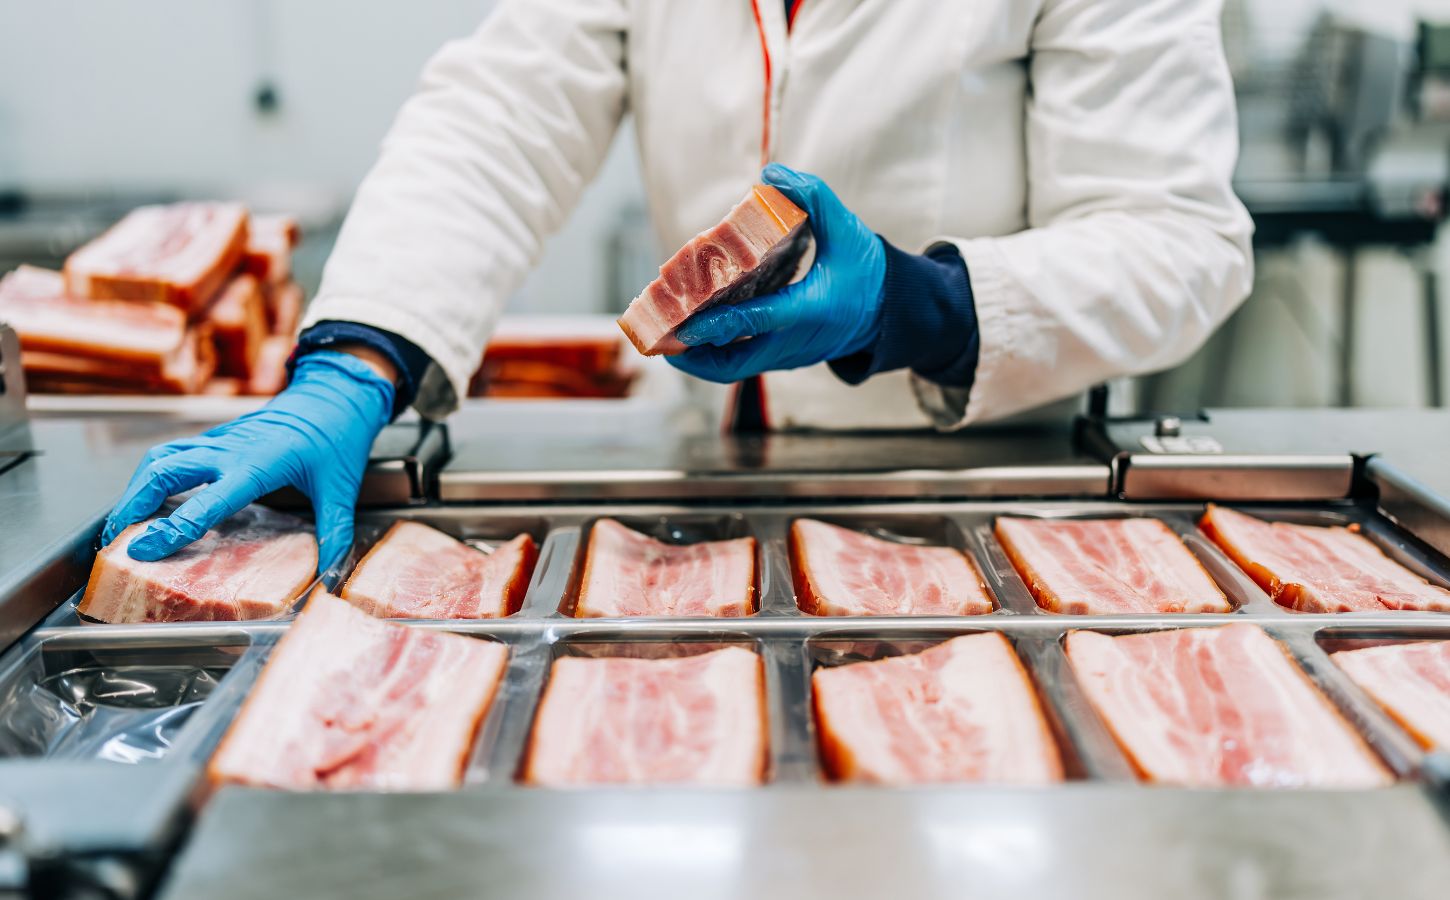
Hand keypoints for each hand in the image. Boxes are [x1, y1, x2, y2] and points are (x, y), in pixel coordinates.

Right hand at [101, 351, 394, 572]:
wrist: (335, 395)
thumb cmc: (338, 439)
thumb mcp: (342, 490)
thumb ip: (336, 534)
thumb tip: (332, 577)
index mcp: (258, 465)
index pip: (205, 502)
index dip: (172, 528)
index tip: (142, 549)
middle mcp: (229, 449)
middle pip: (164, 472)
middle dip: (132, 506)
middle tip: (114, 541)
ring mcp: (219, 439)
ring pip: (161, 458)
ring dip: (135, 488)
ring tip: (122, 522)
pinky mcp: (217, 436)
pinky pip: (174, 453)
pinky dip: (152, 475)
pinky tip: (146, 497)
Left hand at [667, 163, 885, 382]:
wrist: (892, 313)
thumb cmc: (868, 271)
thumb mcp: (848, 229)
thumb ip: (813, 197)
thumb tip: (770, 174)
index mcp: (812, 309)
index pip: (760, 319)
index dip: (721, 323)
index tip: (685, 323)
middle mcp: (795, 340)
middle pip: (736, 362)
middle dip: (693, 356)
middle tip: (658, 337)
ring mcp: (788, 355)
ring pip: (734, 368)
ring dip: (697, 358)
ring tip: (662, 336)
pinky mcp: (783, 358)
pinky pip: (742, 362)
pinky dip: (713, 352)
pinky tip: (687, 332)